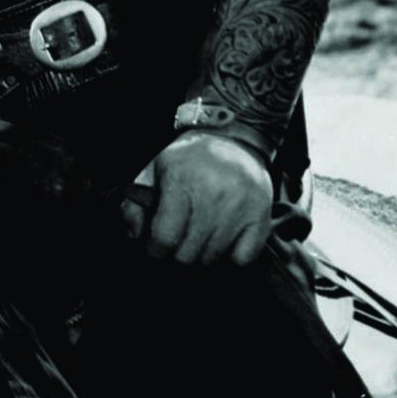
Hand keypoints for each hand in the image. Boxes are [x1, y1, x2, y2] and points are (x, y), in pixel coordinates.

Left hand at [123, 131, 273, 264]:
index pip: (165, 236)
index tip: (154, 250)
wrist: (233, 139)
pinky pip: (243, 258)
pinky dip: (231, 256)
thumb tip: (135, 235)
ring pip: (213, 257)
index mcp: (180, 180)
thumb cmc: (188, 158)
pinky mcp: (260, 216)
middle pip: (188, 253)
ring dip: (201, 256)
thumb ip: (135, 202)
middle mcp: (212, 194)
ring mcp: (240, 207)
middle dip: (175, 255)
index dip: (154, 250)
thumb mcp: (154, 168)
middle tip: (175, 244)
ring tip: (196, 239)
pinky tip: (222, 239)